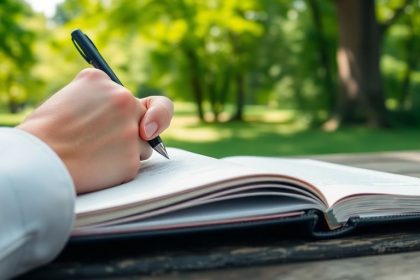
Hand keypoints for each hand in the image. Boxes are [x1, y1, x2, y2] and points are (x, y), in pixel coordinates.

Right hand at [18, 68, 172, 193]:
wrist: (38, 160)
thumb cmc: (43, 132)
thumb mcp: (68, 96)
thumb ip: (98, 99)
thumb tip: (116, 111)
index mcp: (104, 81)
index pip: (132, 96)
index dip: (151, 111)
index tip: (148, 125)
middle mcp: (124, 101)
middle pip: (146, 121)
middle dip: (135, 132)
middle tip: (111, 143)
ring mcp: (131, 130)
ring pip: (144, 147)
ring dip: (128, 152)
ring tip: (96, 154)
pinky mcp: (131, 159)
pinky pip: (133, 166)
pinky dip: (118, 170)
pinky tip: (96, 167)